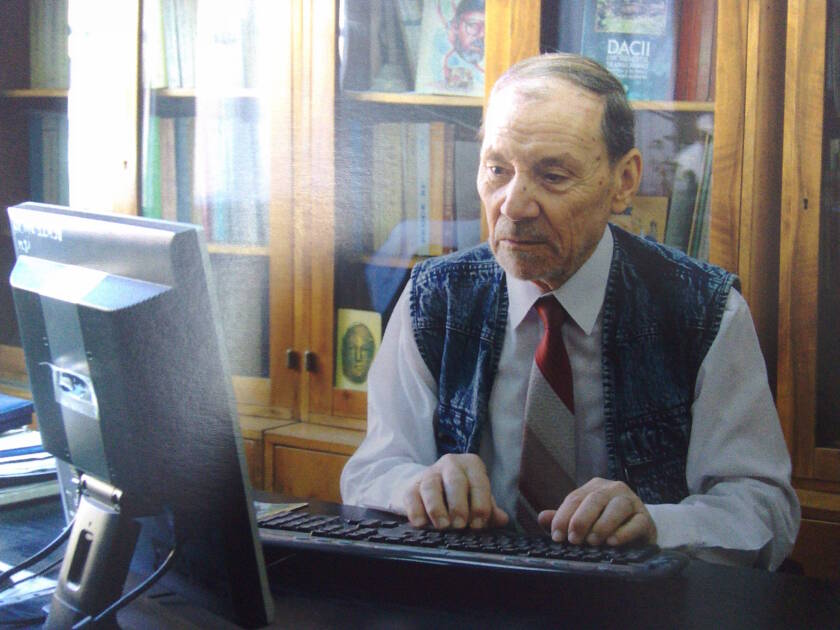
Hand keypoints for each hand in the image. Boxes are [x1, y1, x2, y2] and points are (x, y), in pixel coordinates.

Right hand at [403, 453, 508, 529]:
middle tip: (460, 525)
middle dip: (458, 504)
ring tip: (442, 526)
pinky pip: (411, 496)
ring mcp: (429, 473)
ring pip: (431, 486)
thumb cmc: (460, 496)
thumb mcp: (477, 500)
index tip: (478, 524)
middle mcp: (450, 464)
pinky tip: (421, 524)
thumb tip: (502, 519)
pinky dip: (416, 510)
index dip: (480, 504)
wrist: (428, 491)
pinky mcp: (411, 486)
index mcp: (471, 465)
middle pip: (455, 481)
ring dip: (437, 507)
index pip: (479, 482)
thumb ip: (490, 510)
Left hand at [537, 478, 656, 545]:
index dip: (563, 517)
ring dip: (602, 525)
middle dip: (581, 520)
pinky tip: (612, 542)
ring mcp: (631, 501)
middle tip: (574, 540)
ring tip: (593, 541)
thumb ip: (563, 518)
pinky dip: (623, 533)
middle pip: (594, 499)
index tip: (557, 536)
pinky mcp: (645, 518)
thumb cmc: (604, 525)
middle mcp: (613, 489)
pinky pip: (636, 523)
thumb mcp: (582, 520)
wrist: (637, 531)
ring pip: (617, 507)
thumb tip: (542, 517)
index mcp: (594, 488)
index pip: (574, 498)